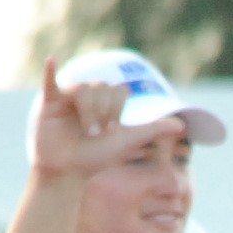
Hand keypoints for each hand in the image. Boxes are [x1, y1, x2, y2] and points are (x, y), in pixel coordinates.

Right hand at [26, 57, 147, 181]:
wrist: (69, 172)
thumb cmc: (97, 158)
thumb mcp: (128, 141)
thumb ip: (153, 130)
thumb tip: (182, 125)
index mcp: (105, 101)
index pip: (118, 89)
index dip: (118, 109)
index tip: (113, 131)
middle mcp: (88, 95)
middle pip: (101, 86)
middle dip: (103, 112)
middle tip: (98, 134)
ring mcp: (68, 97)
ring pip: (82, 88)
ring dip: (89, 111)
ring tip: (87, 133)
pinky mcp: (50, 102)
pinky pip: (50, 81)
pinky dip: (50, 70)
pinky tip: (52, 60)